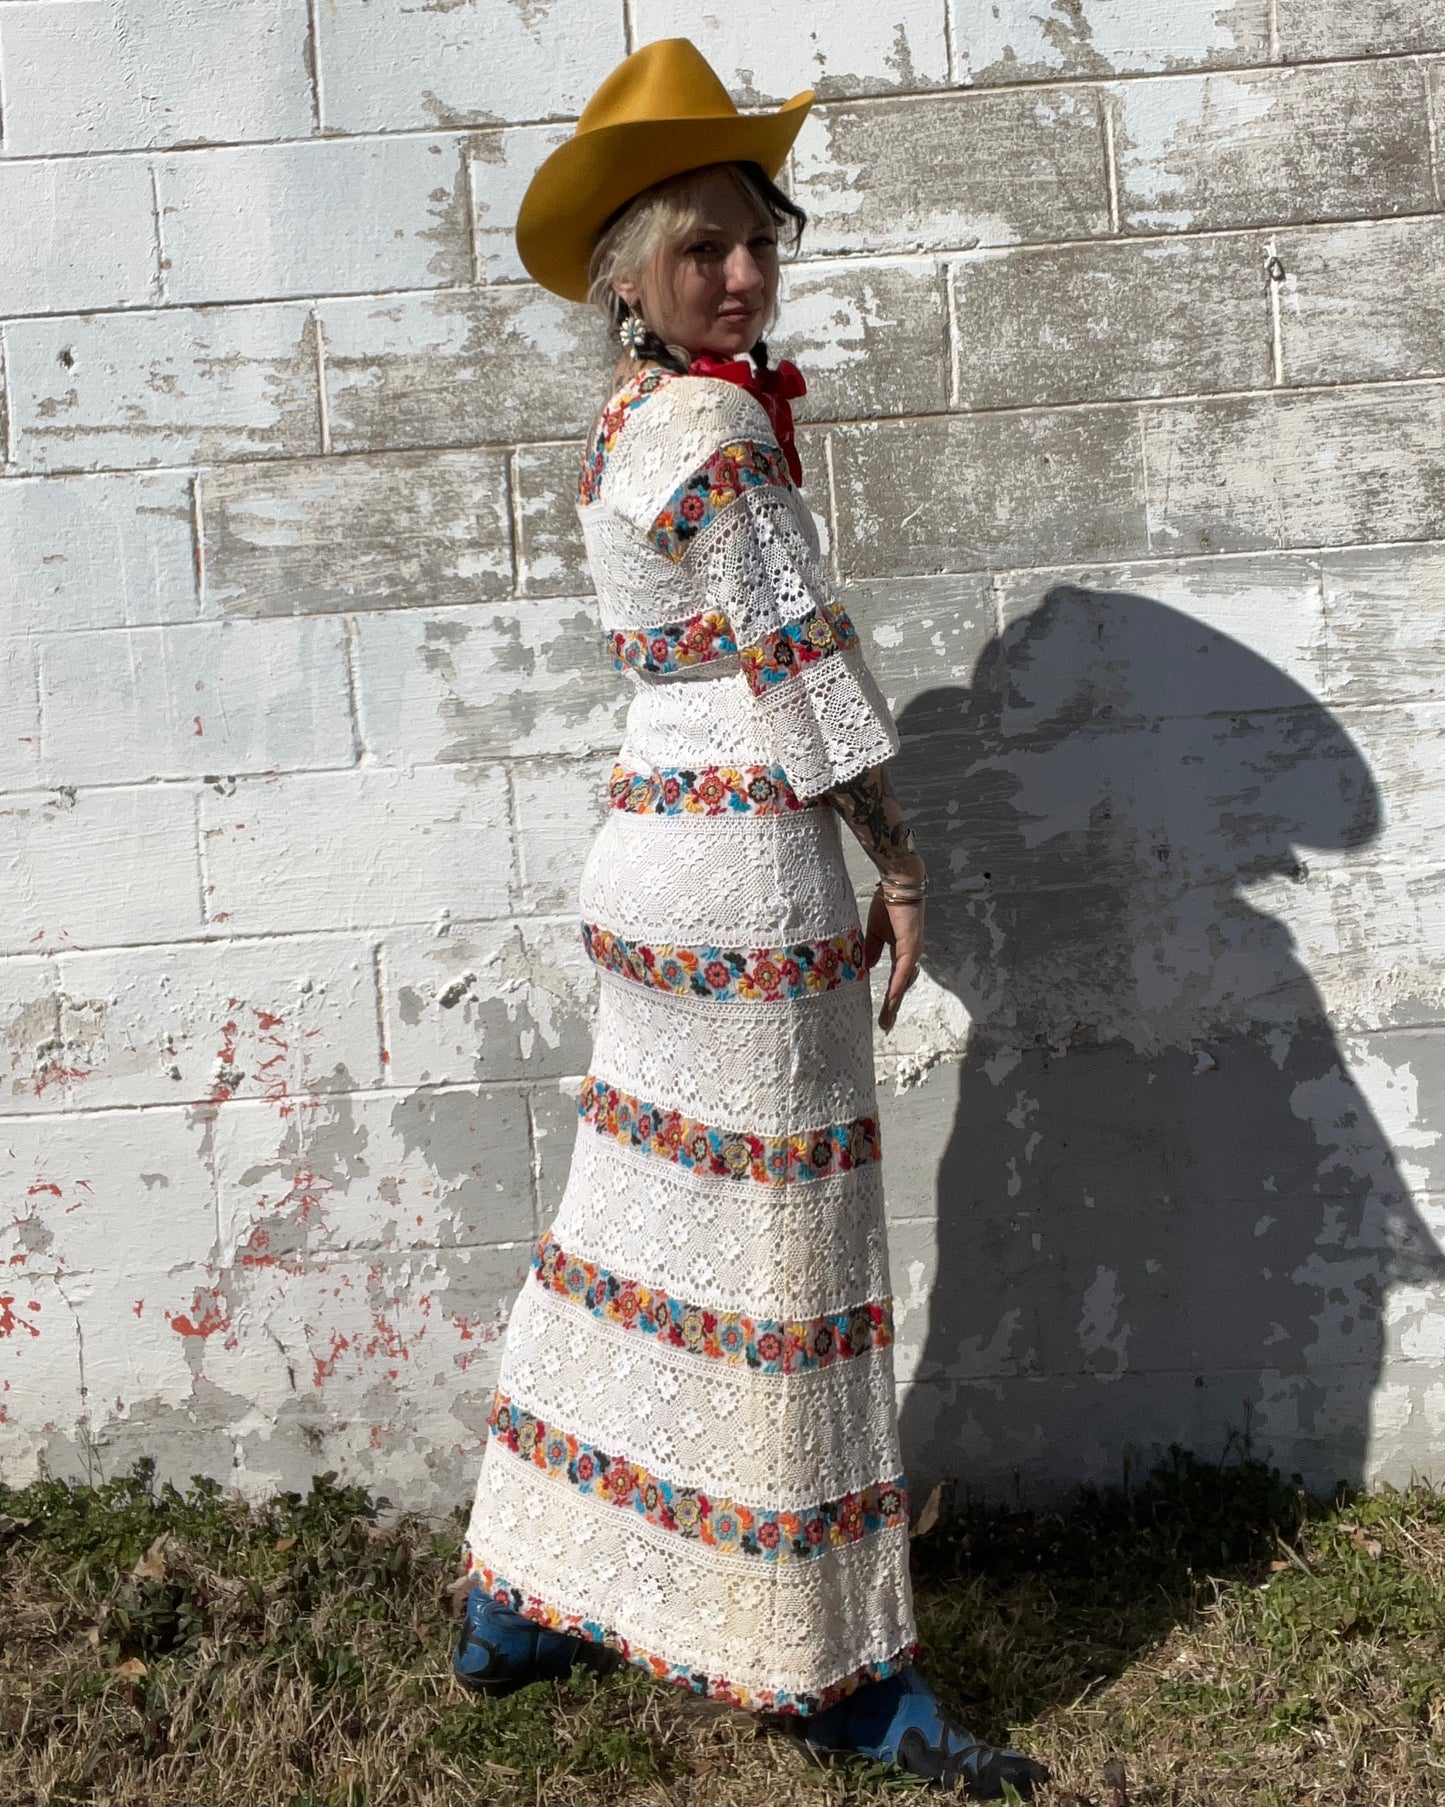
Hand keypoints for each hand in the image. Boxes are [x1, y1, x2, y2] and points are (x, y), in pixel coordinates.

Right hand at [864, 883, 924, 1033]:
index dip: (890, 996)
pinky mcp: (911, 946)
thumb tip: (868, 966)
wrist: (898, 884)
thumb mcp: (875, 931)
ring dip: (894, 1001)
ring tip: (886, 1018)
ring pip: (903, 982)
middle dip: (892, 1006)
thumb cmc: (888, 903)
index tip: (883, 1013)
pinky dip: (898, 985)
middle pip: (901, 986)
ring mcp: (913, 951)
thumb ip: (873, 949)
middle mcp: (911, 954)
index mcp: (903, 951)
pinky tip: (892, 998)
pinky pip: (903, 970)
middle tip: (885, 1024)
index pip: (896, 978)